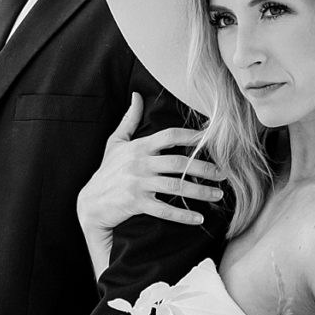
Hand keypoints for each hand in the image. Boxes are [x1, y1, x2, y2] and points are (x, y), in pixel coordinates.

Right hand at [77, 93, 225, 274]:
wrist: (89, 202)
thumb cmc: (107, 171)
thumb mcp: (115, 143)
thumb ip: (129, 120)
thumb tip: (136, 95)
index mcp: (139, 147)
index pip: (170, 136)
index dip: (192, 136)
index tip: (212, 138)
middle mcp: (140, 164)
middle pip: (179, 163)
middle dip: (204, 168)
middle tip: (224, 173)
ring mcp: (138, 184)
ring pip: (175, 187)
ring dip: (200, 191)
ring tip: (218, 195)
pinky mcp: (136, 204)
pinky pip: (164, 210)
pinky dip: (182, 215)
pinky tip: (198, 218)